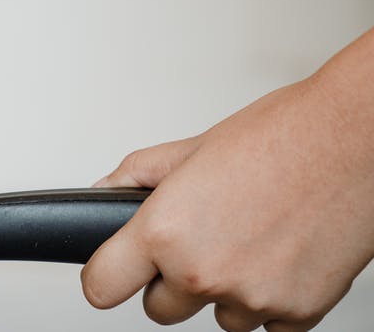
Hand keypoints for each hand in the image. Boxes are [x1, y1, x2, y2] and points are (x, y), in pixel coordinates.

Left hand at [82, 71, 373, 330]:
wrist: (353, 141)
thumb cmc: (281, 136)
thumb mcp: (190, 148)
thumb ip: (136, 177)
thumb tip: (103, 193)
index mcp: (165, 232)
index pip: (101, 287)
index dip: (106, 277)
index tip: (114, 272)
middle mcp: (203, 272)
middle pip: (159, 309)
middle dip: (171, 280)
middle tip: (200, 237)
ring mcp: (252, 298)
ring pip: (216, 317)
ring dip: (224, 289)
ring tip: (248, 236)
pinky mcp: (298, 313)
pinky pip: (267, 325)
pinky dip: (270, 298)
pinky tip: (279, 253)